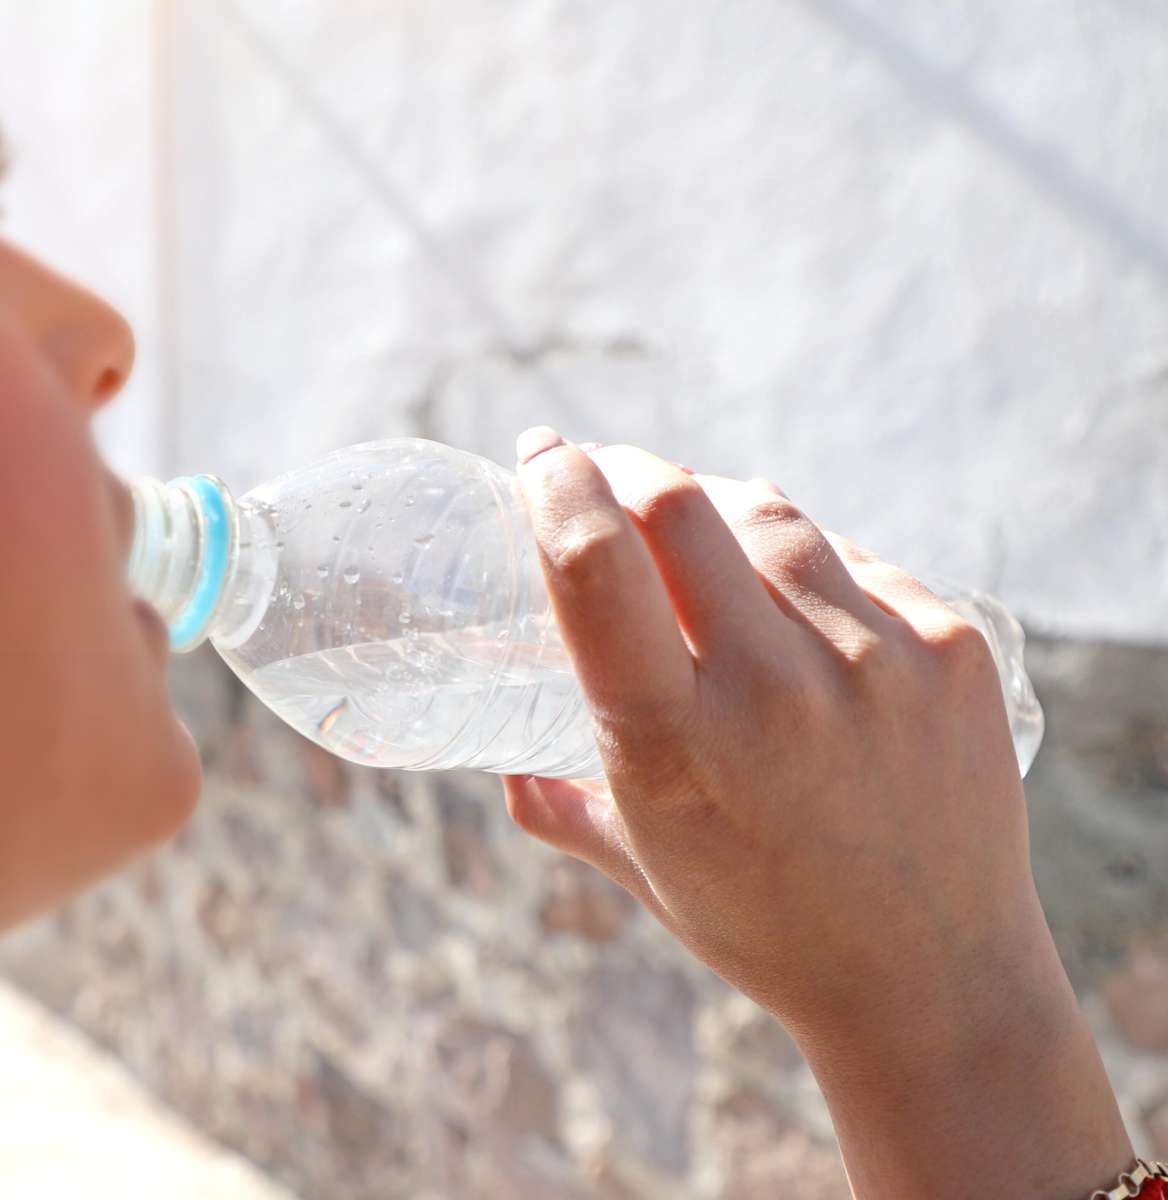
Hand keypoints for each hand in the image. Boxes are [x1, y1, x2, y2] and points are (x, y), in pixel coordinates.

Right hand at [503, 428, 1130, 1196]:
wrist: (934, 981)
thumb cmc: (764, 924)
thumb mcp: (643, 867)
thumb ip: (560, 803)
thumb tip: (502, 758)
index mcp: (675, 747)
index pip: (596, 564)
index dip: (555, 485)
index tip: (539, 455)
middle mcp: (776, 691)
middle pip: (678, 503)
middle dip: (626, 469)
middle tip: (609, 475)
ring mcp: (877, 661)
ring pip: (768, 515)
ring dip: (713, 507)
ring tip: (702, 538)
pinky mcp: (951, 648)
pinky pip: (851, 559)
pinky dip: (803, 564)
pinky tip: (799, 607)